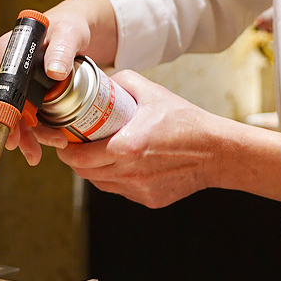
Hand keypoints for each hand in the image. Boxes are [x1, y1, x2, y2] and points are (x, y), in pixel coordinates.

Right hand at [0, 0, 117, 164]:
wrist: (78, 27)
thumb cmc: (71, 25)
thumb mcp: (69, 34)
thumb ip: (62, 50)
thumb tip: (55, 72)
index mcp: (7, 51)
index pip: (4, 91)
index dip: (9, 117)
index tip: (15, 138)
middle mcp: (5, 65)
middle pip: (9, 106)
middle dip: (21, 134)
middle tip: (35, 154)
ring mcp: (15, 77)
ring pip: (17, 112)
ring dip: (30, 135)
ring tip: (47, 149)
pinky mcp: (26, 86)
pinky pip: (26, 110)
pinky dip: (35, 126)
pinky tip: (47, 138)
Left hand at [57, 70, 280, 205]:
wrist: (216, 151)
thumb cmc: (186, 121)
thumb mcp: (152, 92)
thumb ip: (122, 82)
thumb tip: (102, 81)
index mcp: (126, 147)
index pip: (78, 156)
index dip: (65, 149)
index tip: (64, 139)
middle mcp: (130, 172)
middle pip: (84, 173)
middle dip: (76, 159)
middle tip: (77, 144)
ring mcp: (138, 189)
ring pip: (100, 184)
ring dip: (94, 170)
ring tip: (99, 153)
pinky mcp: (148, 199)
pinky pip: (120, 190)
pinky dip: (116, 178)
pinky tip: (124, 163)